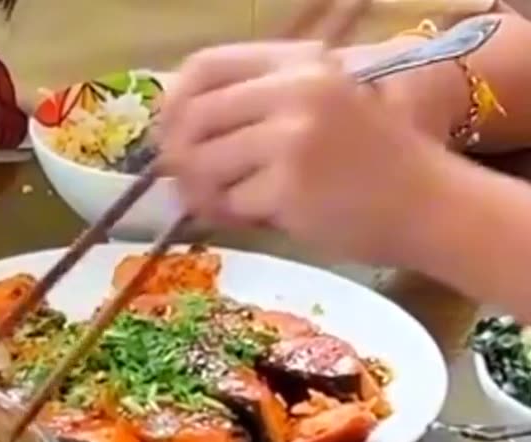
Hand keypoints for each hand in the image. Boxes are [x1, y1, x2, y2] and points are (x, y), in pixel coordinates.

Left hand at [158, 41, 452, 264]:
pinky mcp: (289, 186)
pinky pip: (229, 203)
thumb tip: (171, 131)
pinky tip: (265, 218)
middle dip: (182, 160)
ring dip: (207, 193)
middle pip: (194, 118)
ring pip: (202, 164)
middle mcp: (295, 89)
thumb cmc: (371, 162)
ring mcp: (291, 137)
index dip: (174, 103)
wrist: (431, 205)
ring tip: (237, 204)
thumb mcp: (318, 108)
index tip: (171, 135)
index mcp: (299, 62)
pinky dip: (237, 217)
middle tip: (194, 186)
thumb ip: (255, 107)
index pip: (204, 66)